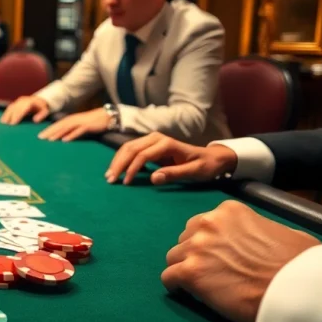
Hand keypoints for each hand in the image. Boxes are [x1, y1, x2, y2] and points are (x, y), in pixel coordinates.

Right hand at [0, 96, 48, 124]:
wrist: (38, 99)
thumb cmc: (41, 107)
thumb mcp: (45, 111)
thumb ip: (41, 115)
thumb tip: (35, 120)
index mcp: (29, 102)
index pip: (22, 109)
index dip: (17, 116)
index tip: (13, 123)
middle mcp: (22, 100)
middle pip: (14, 109)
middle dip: (10, 117)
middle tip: (6, 126)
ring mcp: (17, 101)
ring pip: (10, 108)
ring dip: (6, 116)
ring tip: (3, 124)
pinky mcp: (15, 103)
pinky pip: (9, 108)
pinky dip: (5, 114)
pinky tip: (3, 120)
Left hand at [38, 108, 109, 141]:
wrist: (108, 116)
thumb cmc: (94, 121)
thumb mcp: (81, 125)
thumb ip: (73, 129)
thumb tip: (64, 137)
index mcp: (72, 119)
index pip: (58, 124)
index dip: (49, 129)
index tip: (40, 136)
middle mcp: (75, 119)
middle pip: (60, 125)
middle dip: (49, 131)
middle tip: (40, 138)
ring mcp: (81, 122)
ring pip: (67, 128)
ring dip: (57, 133)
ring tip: (49, 140)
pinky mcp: (88, 126)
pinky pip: (78, 131)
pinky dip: (71, 135)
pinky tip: (65, 140)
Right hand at [105, 132, 237, 184]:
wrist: (212, 157)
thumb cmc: (205, 166)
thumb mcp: (195, 172)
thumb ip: (175, 174)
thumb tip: (154, 178)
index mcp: (167, 144)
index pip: (142, 155)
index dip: (132, 169)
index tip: (126, 183)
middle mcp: (157, 138)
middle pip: (131, 148)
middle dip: (118, 164)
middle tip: (110, 180)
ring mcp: (153, 140)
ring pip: (128, 148)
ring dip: (117, 161)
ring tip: (109, 176)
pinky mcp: (150, 146)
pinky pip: (132, 150)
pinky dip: (123, 159)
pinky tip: (119, 171)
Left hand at [162, 201, 320, 321]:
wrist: (297, 288)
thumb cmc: (299, 263)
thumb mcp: (283, 232)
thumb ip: (260, 228)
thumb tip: (263, 238)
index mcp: (229, 211)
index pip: (203, 224)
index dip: (210, 242)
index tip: (219, 256)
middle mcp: (208, 223)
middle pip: (186, 239)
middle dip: (195, 253)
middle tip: (210, 271)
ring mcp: (197, 247)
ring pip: (174, 257)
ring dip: (184, 269)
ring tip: (200, 285)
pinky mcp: (190, 272)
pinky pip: (168, 277)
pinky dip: (175, 286)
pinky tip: (186, 293)